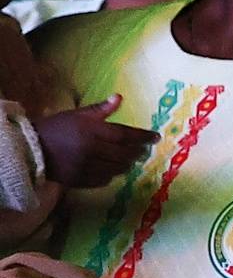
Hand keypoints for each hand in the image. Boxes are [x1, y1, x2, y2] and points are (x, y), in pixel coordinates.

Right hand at [36, 97, 157, 188]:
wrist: (31, 149)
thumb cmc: (56, 128)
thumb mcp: (77, 114)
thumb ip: (100, 109)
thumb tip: (119, 97)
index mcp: (92, 131)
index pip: (125, 135)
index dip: (143, 136)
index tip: (156, 137)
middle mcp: (92, 150)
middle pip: (125, 154)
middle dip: (137, 152)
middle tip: (144, 149)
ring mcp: (86, 167)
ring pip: (117, 168)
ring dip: (127, 164)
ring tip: (130, 159)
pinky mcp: (80, 180)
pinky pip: (104, 180)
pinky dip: (112, 174)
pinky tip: (113, 169)